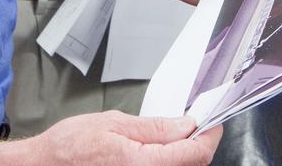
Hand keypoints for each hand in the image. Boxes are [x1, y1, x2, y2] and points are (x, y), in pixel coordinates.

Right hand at [11, 111, 220, 165]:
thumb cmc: (69, 147)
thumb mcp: (114, 123)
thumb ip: (154, 128)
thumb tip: (186, 125)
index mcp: (142, 164)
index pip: (195, 153)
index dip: (210, 134)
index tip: (212, 120)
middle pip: (191, 165)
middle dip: (197, 142)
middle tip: (193, 122)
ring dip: (182, 153)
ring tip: (172, 135)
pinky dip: (166, 161)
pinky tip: (156, 151)